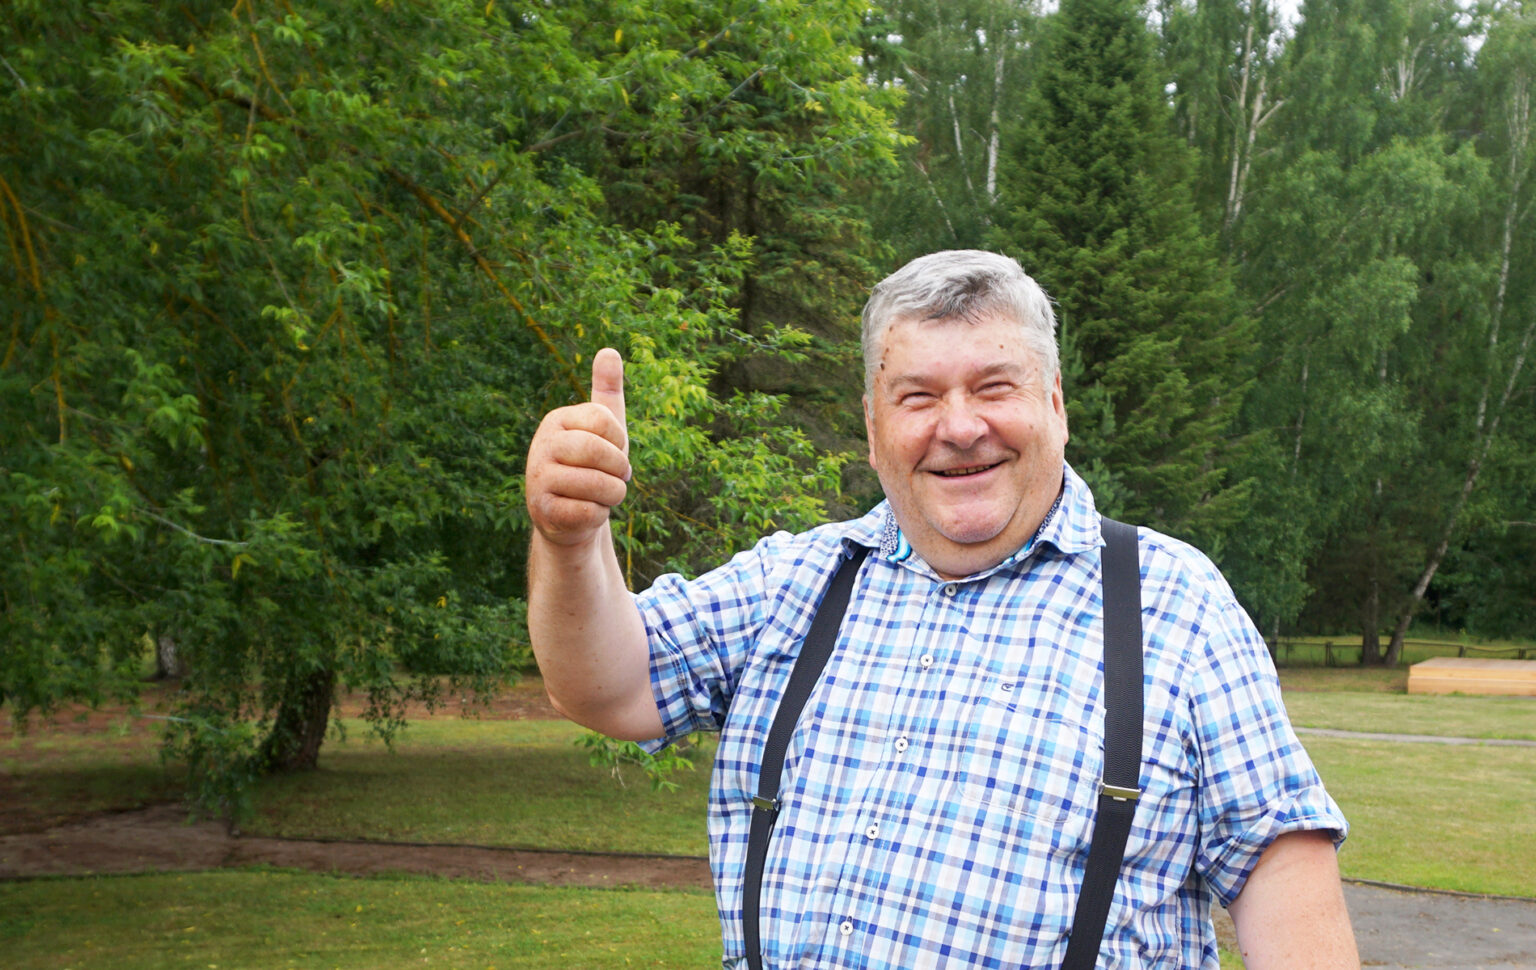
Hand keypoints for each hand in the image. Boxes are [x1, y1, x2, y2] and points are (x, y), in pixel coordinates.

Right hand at [525, 348, 630, 547]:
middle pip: (596, 450)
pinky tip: (586, 512)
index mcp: (558, 420)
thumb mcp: (603, 429)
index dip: (620, 441)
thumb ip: (606, 390)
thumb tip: (609, 350)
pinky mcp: (541, 511)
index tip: (615, 452)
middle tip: (619, 477)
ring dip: (612, 495)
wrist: (571, 517)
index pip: (603, 419)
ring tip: (603, 496)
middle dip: (619, 469)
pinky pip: (587, 512)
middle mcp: (542, 445)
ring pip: (595, 484)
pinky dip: (598, 515)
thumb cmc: (592, 468)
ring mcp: (538, 478)